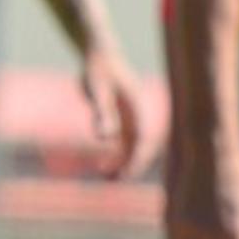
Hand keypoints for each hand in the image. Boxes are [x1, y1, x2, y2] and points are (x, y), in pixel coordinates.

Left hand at [80, 47, 153, 180]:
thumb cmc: (97, 71)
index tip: (124, 176)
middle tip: (114, 182)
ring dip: (124, 165)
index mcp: (138, 108)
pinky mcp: (124, 120)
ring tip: (106, 180)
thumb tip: (104, 137)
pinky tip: (102, 167)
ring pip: (133, 149)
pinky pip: (125, 144)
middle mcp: (140, 115)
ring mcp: (133, 118)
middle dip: (131, 167)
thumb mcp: (96, 90)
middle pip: (141, 148)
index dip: (136, 160)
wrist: (100, 56)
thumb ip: (101, 112)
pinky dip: (117, 157)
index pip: (142, 141)